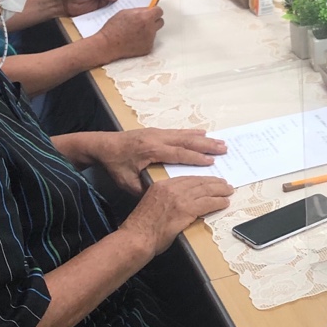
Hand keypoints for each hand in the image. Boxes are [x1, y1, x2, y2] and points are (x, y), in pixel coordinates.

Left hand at [86, 128, 227, 194]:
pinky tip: (201, 133)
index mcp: (151, 151)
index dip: (196, 158)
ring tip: (219, 141)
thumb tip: (162, 195)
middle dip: (207, 146)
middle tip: (224, 149)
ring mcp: (157, 132)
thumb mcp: (126, 182)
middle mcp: (157, 138)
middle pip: (187, 141)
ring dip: (203, 138)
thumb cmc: (114, 165)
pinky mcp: (155, 131)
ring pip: (185, 134)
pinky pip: (178, 131)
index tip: (211, 162)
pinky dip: (192, 133)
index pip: (179, 154)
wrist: (102, 145)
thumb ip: (144, 189)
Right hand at [92, 7, 162, 61]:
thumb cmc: (113, 28)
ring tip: (135, 32)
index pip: (159, 11)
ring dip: (148, 30)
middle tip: (145, 22)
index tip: (151, 12)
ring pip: (154, 32)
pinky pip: (150, 41)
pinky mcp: (148, 48)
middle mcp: (150, 28)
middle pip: (160, 22)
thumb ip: (139, 11)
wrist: (108, 44)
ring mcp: (150, 39)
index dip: (155, 11)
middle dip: (154, 20)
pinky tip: (134, 40)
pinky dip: (144, 40)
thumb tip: (147, 10)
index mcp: (145, 17)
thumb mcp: (125, 12)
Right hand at [121, 176, 232, 254]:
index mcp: (162, 185)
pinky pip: (207, 203)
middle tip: (225, 184)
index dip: (202, 179)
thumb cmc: (142, 226)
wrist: (137, 237)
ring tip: (229, 191)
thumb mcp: (152, 203)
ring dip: (220, 191)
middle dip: (214, 182)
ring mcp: (180, 198)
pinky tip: (224, 203)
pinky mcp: (186, 210)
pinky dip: (218, 202)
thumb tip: (180, 201)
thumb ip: (166, 198)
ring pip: (206, 190)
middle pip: (199, 182)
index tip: (211, 180)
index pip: (188, 178)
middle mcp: (172, 188)